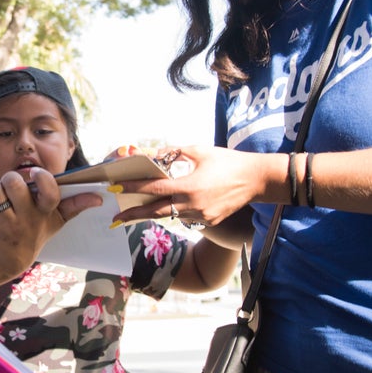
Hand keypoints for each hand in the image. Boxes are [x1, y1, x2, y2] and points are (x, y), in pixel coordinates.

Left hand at [0, 168, 95, 278]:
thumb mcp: (57, 219)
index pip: (49, 193)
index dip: (42, 179)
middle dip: (10, 177)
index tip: (36, 173)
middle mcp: (26, 218)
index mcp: (45, 212)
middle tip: (12, 182)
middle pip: (14, 185)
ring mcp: (6, 224)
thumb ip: (76, 205)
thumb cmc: (37, 230)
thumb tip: (99, 197)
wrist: (12, 259)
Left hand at [112, 145, 264, 227]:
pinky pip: (186, 218)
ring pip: (170, 216)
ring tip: (133, 215)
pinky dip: (175, 212)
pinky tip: (167, 209)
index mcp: (189, 185)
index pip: (154, 187)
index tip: (115, 188)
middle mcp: (193, 204)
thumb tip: (153, 154)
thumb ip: (174, 152)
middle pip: (156, 211)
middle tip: (115, 219)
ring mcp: (201, 216)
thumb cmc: (227, 161)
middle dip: (134, 214)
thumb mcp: (200, 151)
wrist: (256, 179)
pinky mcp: (208, 221)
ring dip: (151, 215)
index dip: (133, 187)